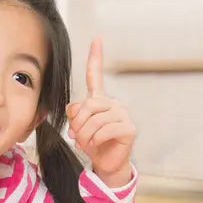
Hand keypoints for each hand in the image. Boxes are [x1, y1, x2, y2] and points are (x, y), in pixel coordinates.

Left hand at [66, 38, 135, 187]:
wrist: (105, 163)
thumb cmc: (92, 143)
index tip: (97, 39)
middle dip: (77, 123)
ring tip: (84, 144)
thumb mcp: (77, 127)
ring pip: (94, 120)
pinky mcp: (128, 128)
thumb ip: (74, 114)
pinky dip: (95, 140)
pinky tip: (96, 145)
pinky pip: (104, 130)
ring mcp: (123, 114)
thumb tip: (76, 111)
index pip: (96, 76)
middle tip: (76, 136)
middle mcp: (113, 103)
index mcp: (99, 100)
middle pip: (88, 105)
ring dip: (84, 135)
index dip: (96, 57)